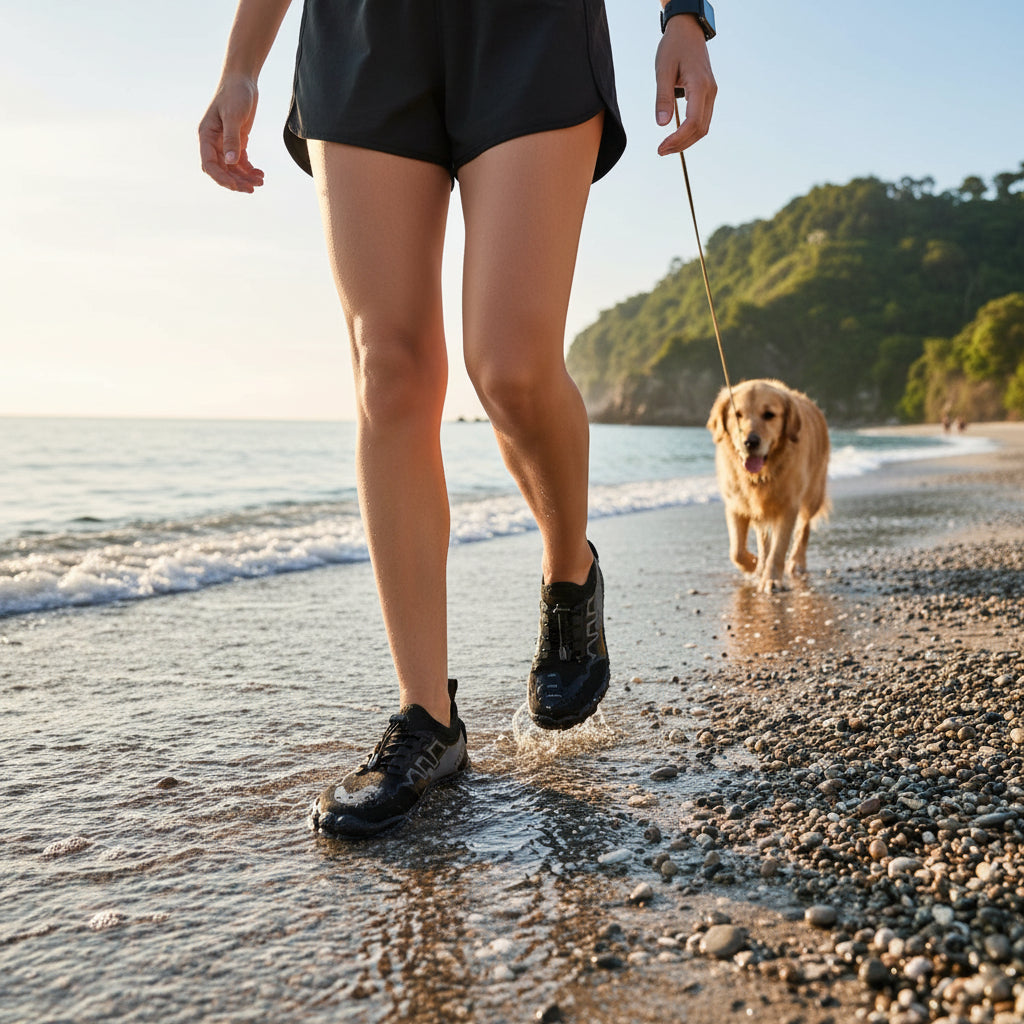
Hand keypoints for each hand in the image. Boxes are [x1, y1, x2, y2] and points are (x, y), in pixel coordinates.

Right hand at [198, 74, 264, 192]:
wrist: (243, 80)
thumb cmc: (235, 94)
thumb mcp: (233, 116)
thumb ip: (232, 139)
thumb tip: (231, 162)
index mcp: (206, 136)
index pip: (209, 164)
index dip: (221, 178)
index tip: (236, 185)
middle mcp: (214, 142)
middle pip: (221, 170)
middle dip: (235, 181)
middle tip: (252, 189)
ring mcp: (225, 143)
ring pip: (232, 169)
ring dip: (245, 178)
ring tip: (260, 181)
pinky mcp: (237, 142)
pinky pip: (241, 162)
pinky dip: (250, 170)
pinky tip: (260, 174)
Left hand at [654, 14, 716, 155]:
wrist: (688, 31)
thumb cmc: (674, 47)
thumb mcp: (663, 71)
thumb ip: (662, 98)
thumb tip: (661, 124)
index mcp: (700, 86)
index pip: (693, 122)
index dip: (678, 139)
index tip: (661, 148)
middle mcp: (710, 92)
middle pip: (700, 129)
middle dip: (681, 144)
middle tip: (661, 151)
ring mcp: (711, 93)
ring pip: (703, 127)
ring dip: (686, 141)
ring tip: (667, 147)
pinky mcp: (708, 94)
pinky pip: (702, 119)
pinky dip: (690, 131)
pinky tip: (676, 136)